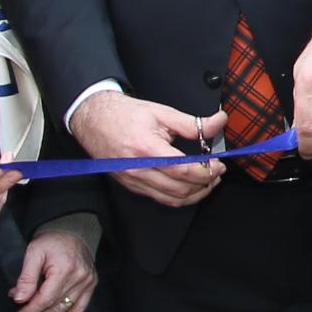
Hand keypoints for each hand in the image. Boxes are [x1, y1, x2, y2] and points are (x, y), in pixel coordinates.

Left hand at [10, 217, 98, 311]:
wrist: (72, 230)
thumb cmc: (51, 241)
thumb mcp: (33, 253)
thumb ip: (26, 277)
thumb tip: (18, 298)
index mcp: (65, 269)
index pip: (45, 298)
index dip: (30, 310)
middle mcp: (79, 278)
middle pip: (54, 305)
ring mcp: (88, 282)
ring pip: (65, 308)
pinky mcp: (91, 285)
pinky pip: (80, 308)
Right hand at [73, 90, 226, 207]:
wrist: (93, 119)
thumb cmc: (124, 114)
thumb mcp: (162, 112)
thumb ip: (192, 123)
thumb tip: (218, 121)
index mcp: (146, 149)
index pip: (182, 170)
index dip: (206, 171)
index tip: (218, 164)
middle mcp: (137, 169)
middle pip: (180, 189)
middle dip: (205, 183)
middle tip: (217, 171)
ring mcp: (133, 180)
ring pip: (171, 199)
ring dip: (195, 194)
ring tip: (208, 180)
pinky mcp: (130, 186)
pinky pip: (159, 198)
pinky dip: (178, 196)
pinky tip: (189, 186)